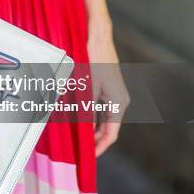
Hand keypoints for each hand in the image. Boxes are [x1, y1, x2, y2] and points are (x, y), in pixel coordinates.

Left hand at [87, 23, 129, 156]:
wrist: (97, 36)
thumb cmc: (92, 59)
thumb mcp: (85, 86)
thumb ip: (83, 108)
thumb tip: (75, 127)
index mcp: (118, 103)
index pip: (111, 134)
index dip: (99, 148)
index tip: (89, 157)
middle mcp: (119, 100)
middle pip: (107, 128)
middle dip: (93, 140)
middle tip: (79, 151)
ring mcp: (113, 93)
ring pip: (101, 118)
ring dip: (89, 128)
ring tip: (76, 139)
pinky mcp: (105, 87)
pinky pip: (98, 108)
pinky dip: (88, 115)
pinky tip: (75, 120)